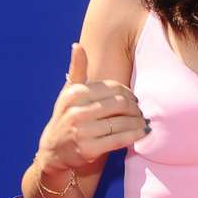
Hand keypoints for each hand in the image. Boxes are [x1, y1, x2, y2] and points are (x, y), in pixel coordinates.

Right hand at [35, 43, 148, 179]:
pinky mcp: (88, 149)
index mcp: (75, 93)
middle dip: (135, 108)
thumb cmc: (66, 117)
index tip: (134, 98)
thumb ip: (76, 70)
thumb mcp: (68, 93)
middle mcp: (77, 111)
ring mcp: (82, 131)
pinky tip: (142, 133)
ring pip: (121, 122)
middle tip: (141, 111)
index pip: (112, 88)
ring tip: (144, 122)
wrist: (54, 152)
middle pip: (119, 104)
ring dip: (138, 122)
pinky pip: (119, 139)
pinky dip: (134, 136)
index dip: (128, 92)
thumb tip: (77, 45)